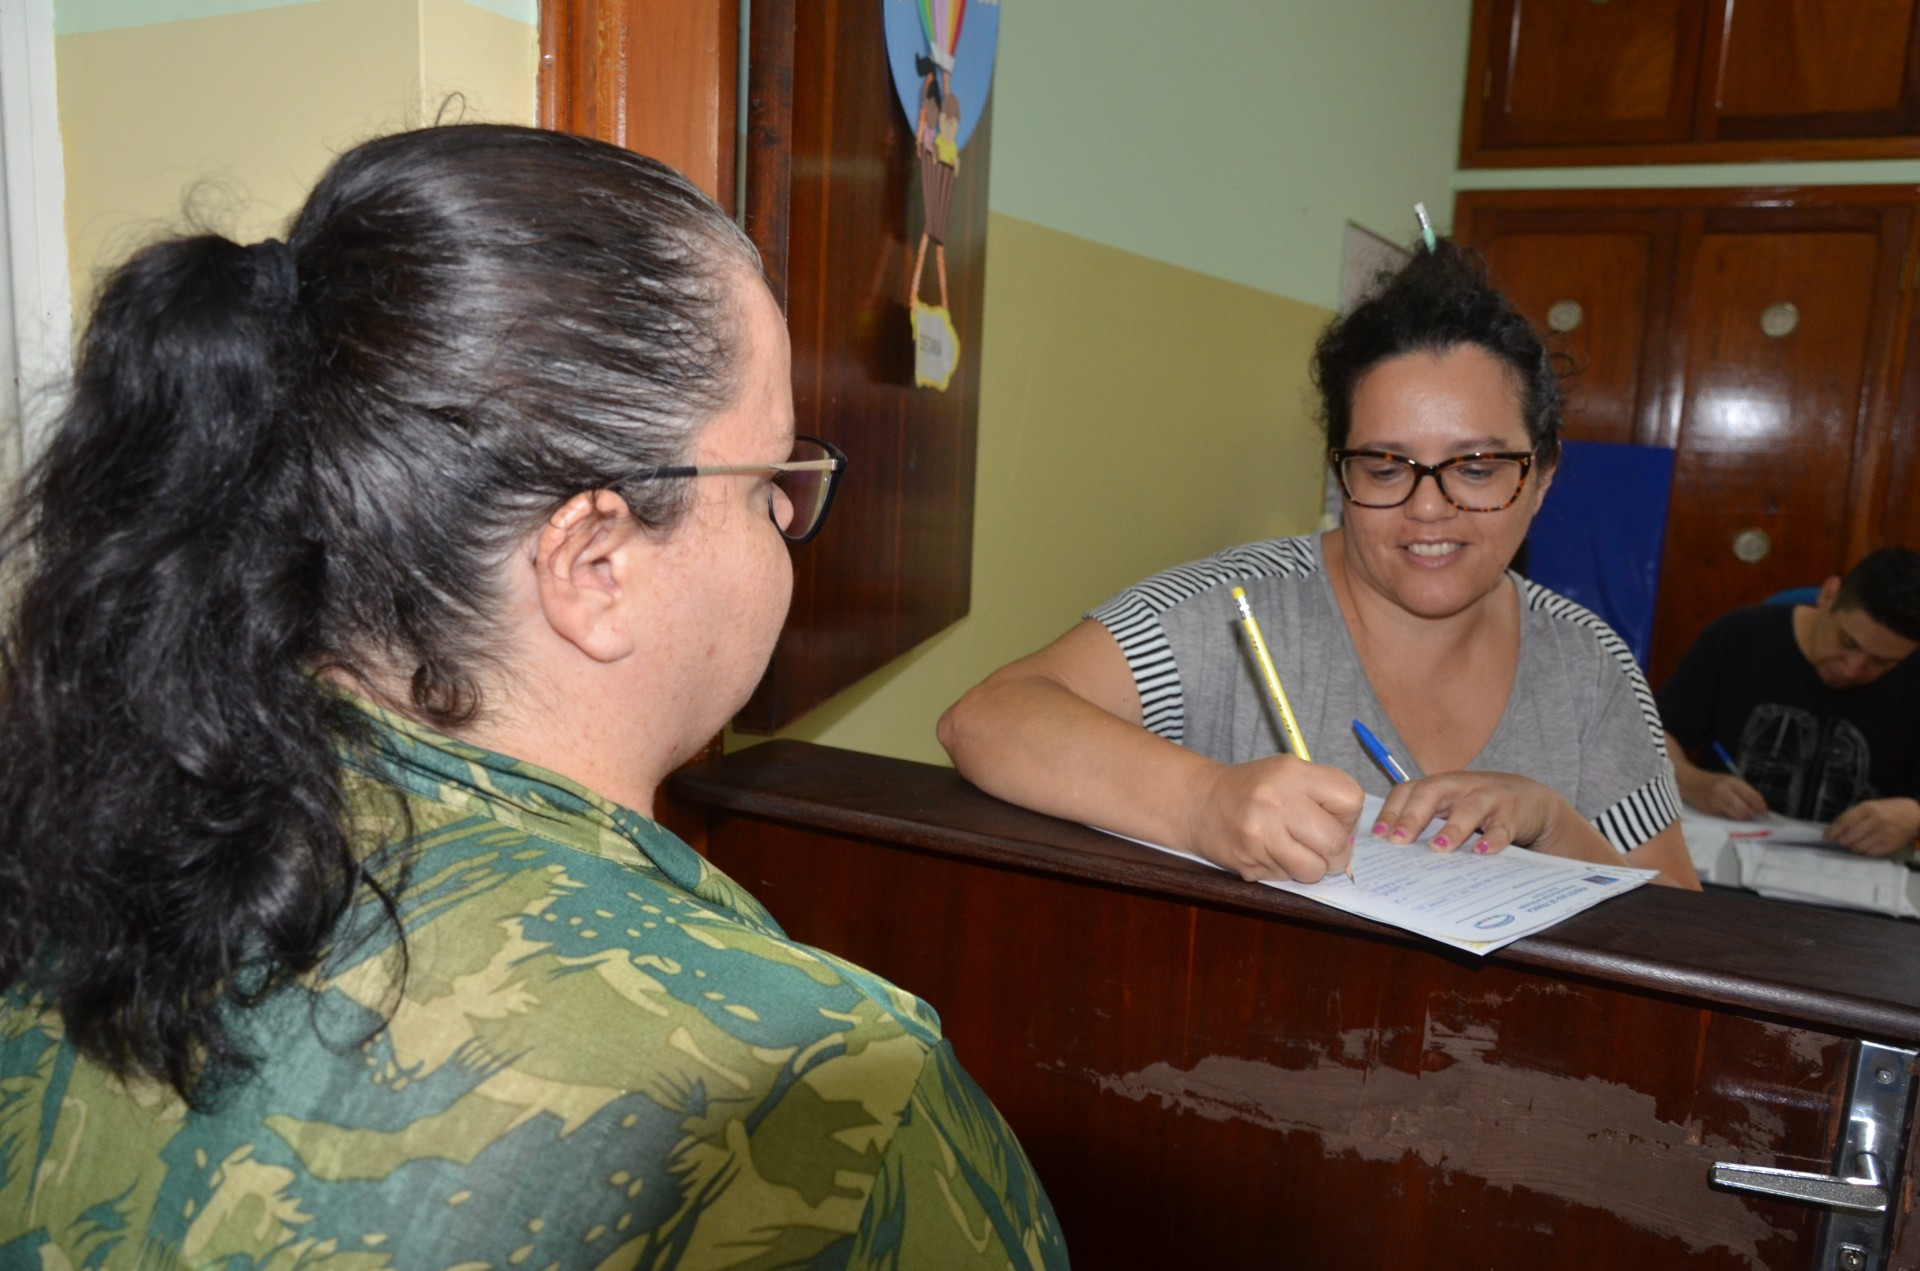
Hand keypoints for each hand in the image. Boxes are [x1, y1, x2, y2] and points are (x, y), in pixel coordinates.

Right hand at [1185, 755, 1363, 881]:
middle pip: (1335, 842)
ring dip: (1310, 868)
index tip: (1331, 818)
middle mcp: (1276, 801)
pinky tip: (1268, 852)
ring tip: (1293, 851)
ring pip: (1313, 869)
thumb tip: (1350, 843)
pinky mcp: (1248, 862)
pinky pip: (1286, 879)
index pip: (1350, 800)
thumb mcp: (1289, 774)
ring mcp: (1260, 834)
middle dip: (1336, 853)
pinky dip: (1284, 871)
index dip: (1348, 816)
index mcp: (1292, 773)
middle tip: (1321, 848)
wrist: (1198, 801)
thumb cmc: (1253, 789)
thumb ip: (1323, 798)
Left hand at [1374, 770, 1579, 858]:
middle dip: (1412, 816)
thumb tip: (1388, 851)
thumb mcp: (1450, 808)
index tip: (1378, 837)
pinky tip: (1482, 852)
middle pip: (1432, 791)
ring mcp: (1489, 797)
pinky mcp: (1514, 813)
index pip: (1408, 790)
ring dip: (1452, 828)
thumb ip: (1425, 822)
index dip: (1390, 811)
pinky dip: (1493, 839)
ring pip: (1469, 807)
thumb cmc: (1478, 807)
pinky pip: (1503, 826)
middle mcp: (1461, 786)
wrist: (1530, 800)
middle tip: (1399, 840)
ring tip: (1439, 848)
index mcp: (1439, 785)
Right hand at [1693, 773, 1767, 819]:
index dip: (1761, 805)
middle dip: (1753, 813)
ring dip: (1744, 816)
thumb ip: (1743, 790)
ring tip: (1745, 813)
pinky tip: (1733, 813)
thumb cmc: (1711, 781)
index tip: (1765, 809)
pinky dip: (1733, 817)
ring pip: (1737, 815)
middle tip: (1757, 814)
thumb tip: (1759, 804)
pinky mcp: (1710, 811)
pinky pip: (1727, 817)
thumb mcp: (1728, 780)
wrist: (1688, 782)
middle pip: (1745, 809)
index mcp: (1730, 781)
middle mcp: (1723, 792)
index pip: (1752, 796)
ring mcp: (1716, 802)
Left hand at [1826, 798, 1919, 857]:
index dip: (1832, 831)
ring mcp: (1884, 833)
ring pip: (1858, 847)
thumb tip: (1833, 830)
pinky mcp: (1891, 844)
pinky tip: (1867, 845)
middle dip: (1841, 841)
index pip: (1843, 822)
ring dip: (1853, 846)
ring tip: (1855, 842)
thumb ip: (1851, 817)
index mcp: (1867, 809)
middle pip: (1849, 837)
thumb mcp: (1868, 806)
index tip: (1826, 836)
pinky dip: (1865, 851)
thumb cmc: (1887, 810)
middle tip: (1840, 841)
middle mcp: (1875, 821)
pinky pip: (1870, 853)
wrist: (1913, 814)